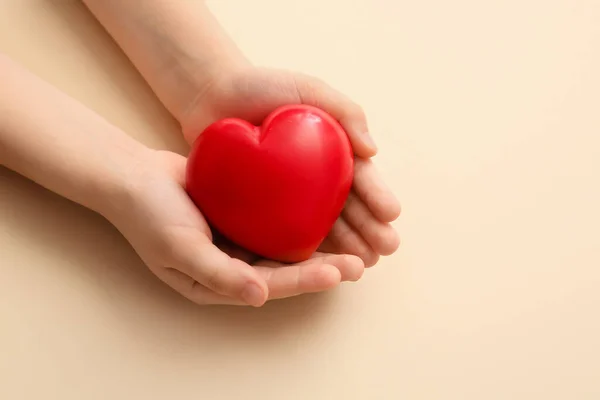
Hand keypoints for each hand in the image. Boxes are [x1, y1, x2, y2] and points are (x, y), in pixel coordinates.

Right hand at [106, 150, 364, 305]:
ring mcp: (239, 240)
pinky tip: (324, 212)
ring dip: (317, 247)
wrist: (132, 176)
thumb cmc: (150, 215)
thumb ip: (218, 274)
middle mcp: (234, 265)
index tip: (338, 272)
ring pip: (285, 247)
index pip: (270, 284)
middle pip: (285, 270)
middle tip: (359, 263)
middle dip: (322, 268)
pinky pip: (275, 221)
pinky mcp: (242, 215)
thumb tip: (259, 297)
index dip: (304, 280)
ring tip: (354, 245)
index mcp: (219, 282)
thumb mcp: (179, 248)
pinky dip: (299, 220)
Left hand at [181, 66, 401, 266]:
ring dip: (346, 245)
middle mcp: (317, 175)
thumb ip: (344, 111)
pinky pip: (288, 229)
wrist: (210, 95)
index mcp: (333, 148)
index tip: (391, 215)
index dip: (377, 195)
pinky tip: (320, 264)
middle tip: (385, 249)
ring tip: (363, 265)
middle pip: (348, 206)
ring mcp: (291, 193)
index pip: (360, 175)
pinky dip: (306, 247)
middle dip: (369, 228)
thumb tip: (372, 150)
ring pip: (323, 223)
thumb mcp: (308, 88)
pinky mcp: (265, 207)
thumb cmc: (261, 86)